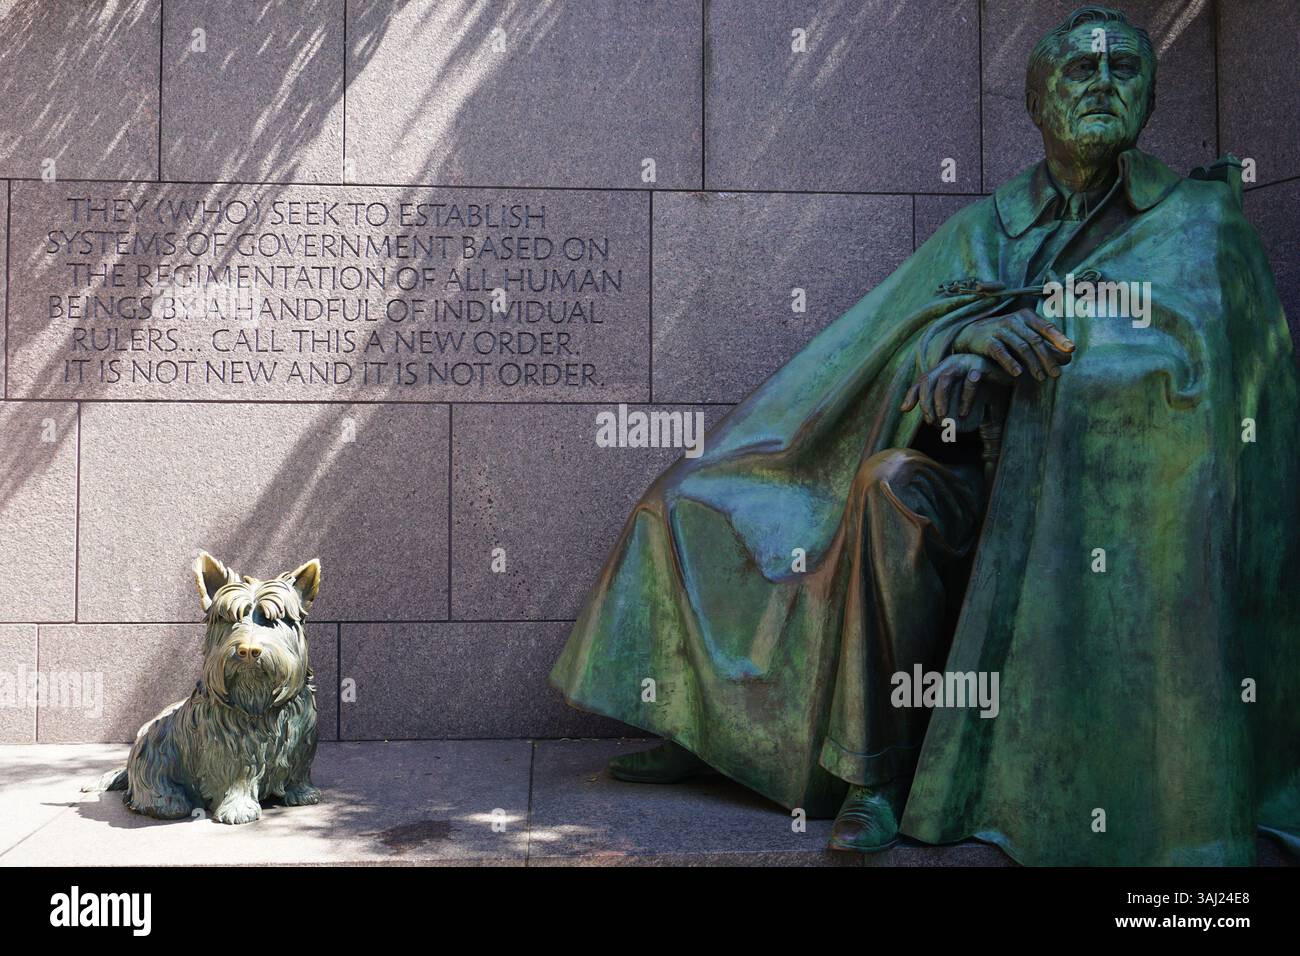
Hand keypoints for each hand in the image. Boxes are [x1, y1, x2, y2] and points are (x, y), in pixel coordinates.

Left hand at [900, 353, 1010, 424]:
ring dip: (940, 401)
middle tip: (930, 421)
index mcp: (943, 368)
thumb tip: (931, 423)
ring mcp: (966, 361)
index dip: (911, 393)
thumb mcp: (961, 396)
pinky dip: (965, 399)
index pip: (922, 379)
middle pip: (930, 379)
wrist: (1009, 376)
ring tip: (942, 420)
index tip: (905, 410)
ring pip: (945, 379)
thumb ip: (946, 404)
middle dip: (926, 402)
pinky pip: (970, 381)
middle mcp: (951, 362)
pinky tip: (963, 414)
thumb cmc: (982, 387)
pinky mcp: (981, 364)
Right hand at [952, 308, 1074, 380]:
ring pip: (1021, 347)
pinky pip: (1001, 353)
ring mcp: (1000, 329)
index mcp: (1026, 316)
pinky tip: (1018, 374)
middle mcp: (1014, 320)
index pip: (1046, 327)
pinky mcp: (988, 341)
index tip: (1071, 350)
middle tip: (1056, 374)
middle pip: (1035, 340)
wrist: (972, 334)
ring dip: (1033, 364)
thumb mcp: (1025, 335)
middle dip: (1047, 358)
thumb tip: (1069, 356)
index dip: (1059, 338)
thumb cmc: (1005, 336)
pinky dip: (1010, 363)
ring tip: (1041, 378)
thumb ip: (1046, 344)